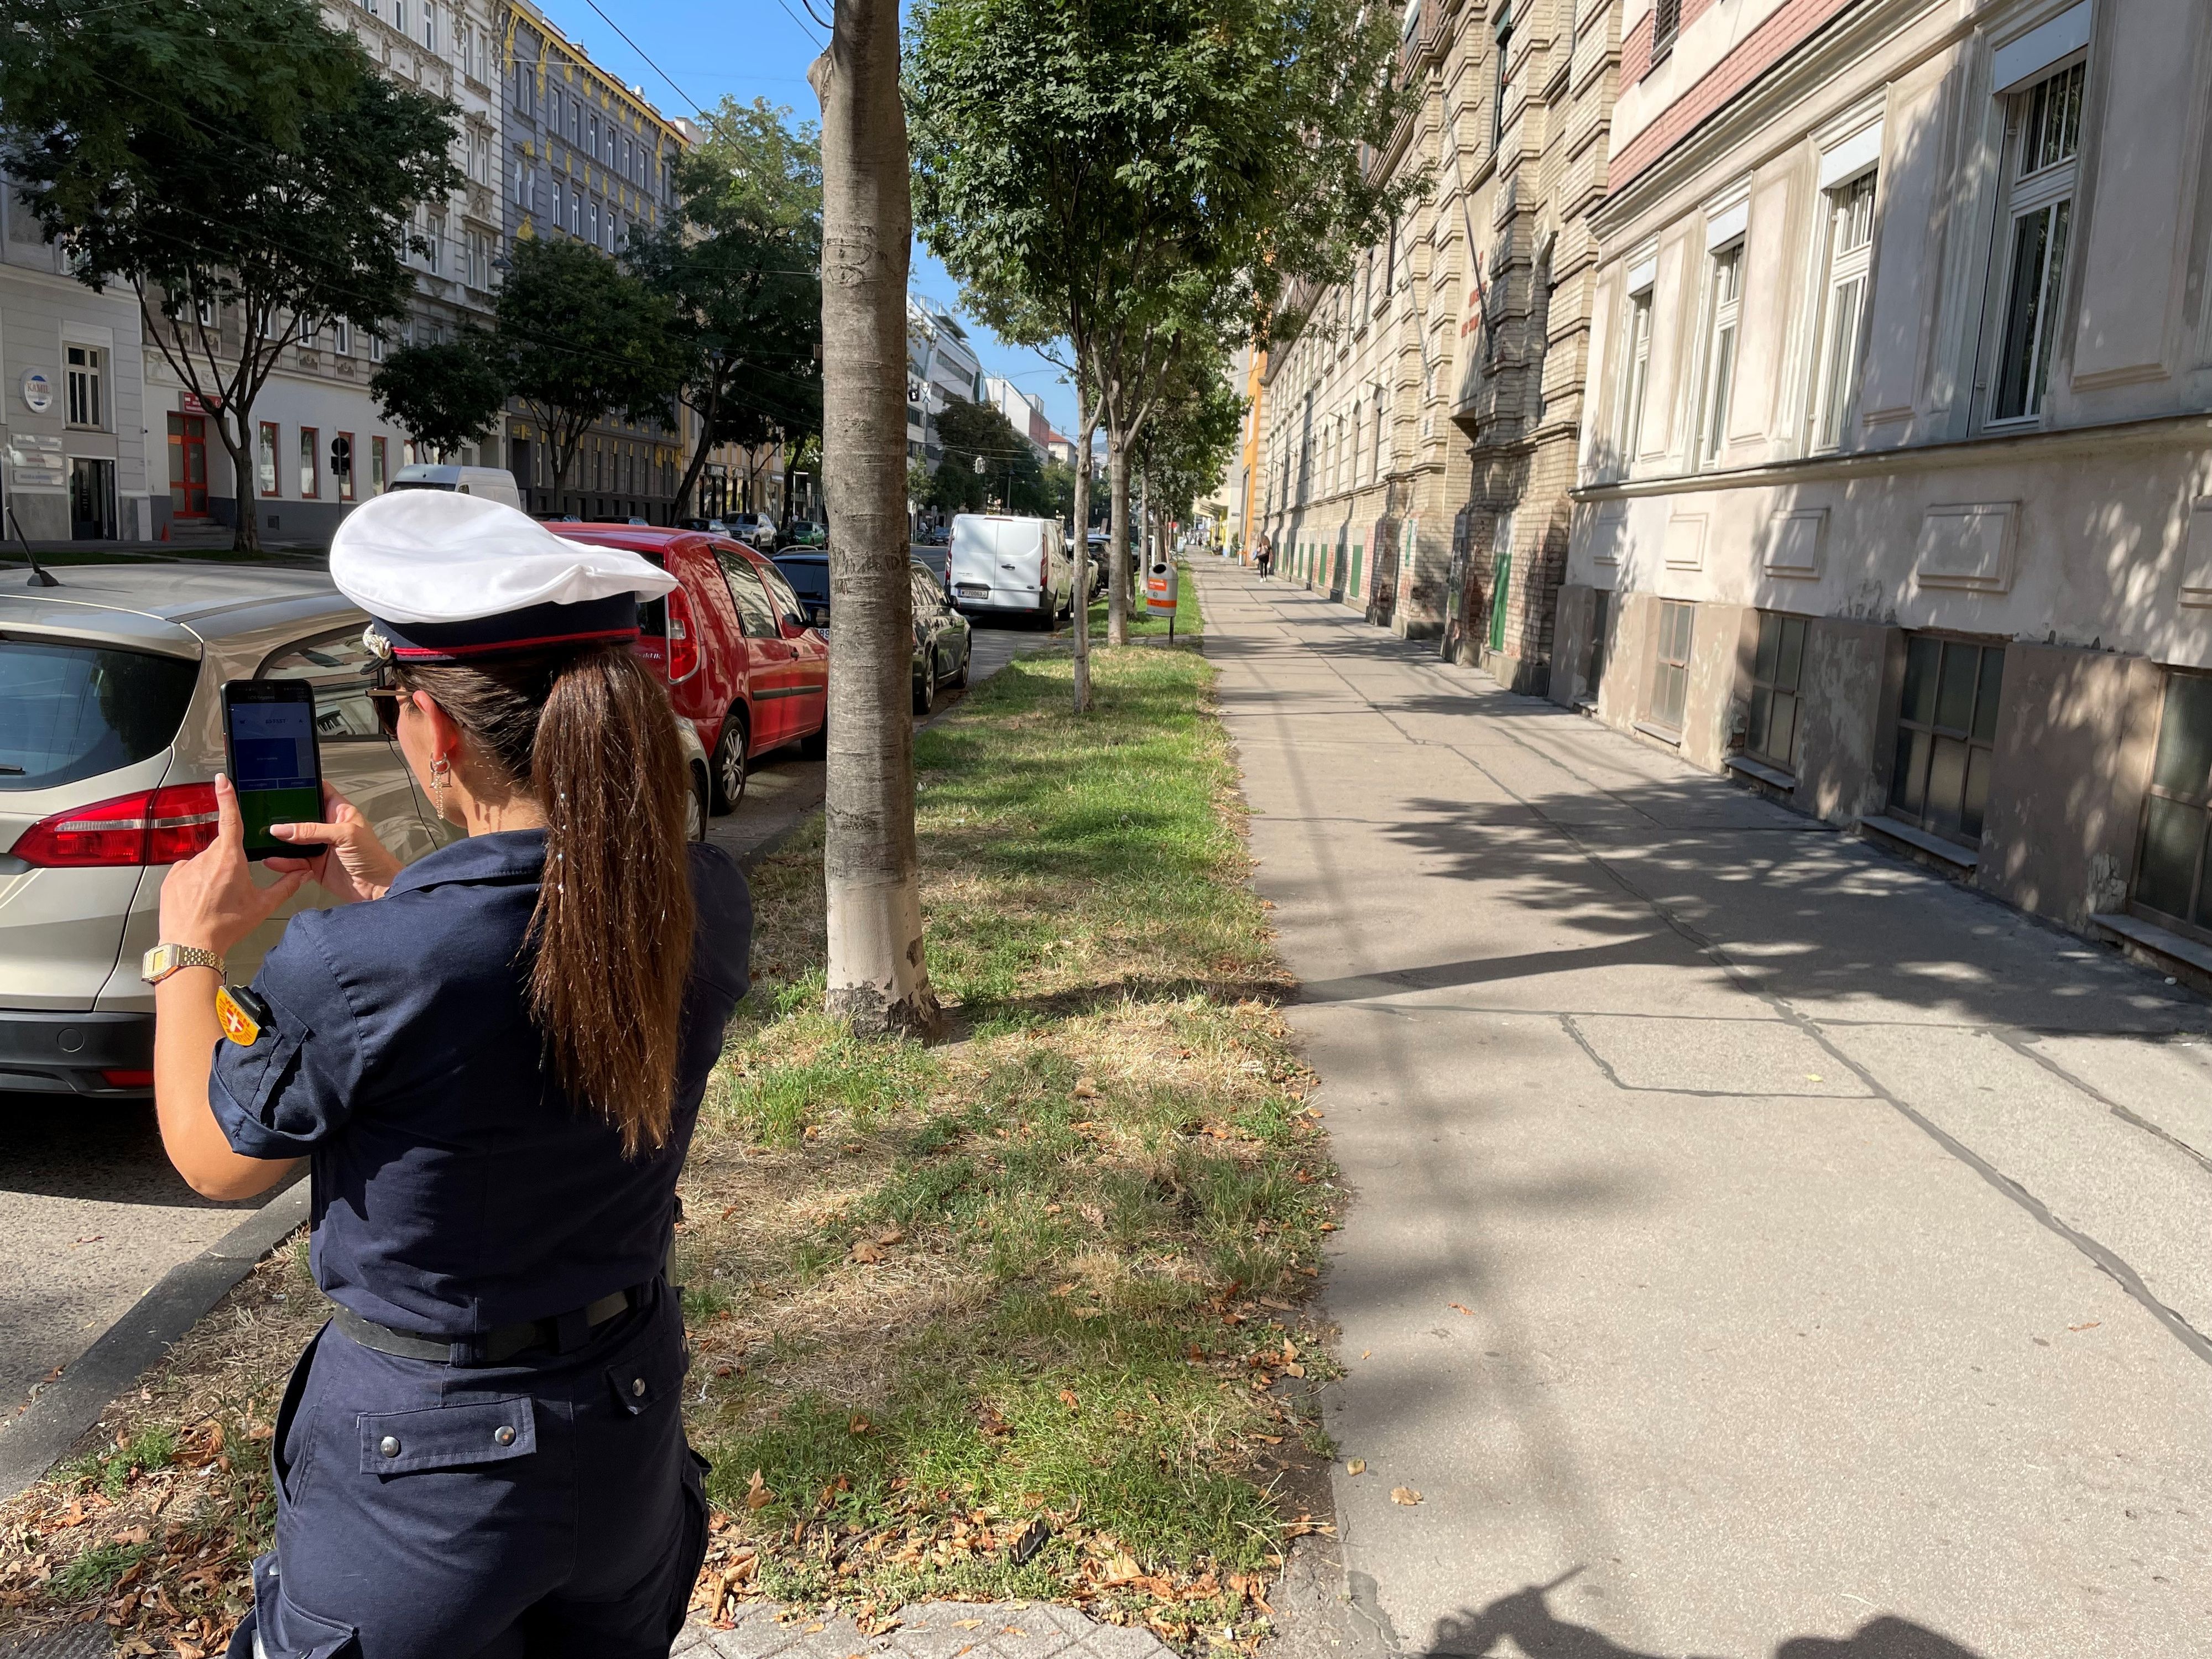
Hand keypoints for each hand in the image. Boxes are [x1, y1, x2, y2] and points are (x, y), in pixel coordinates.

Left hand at [160, 774, 308, 954]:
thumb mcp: (262, 906)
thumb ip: (285, 886)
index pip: (230, 820)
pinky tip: (199, 900)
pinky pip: (187, 872)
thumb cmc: (226, 926)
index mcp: (230, 859)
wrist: (192, 945)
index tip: (222, 780)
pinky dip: (194, 882)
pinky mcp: (171, 879)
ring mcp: (185, 868)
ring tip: (214, 900)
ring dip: (211, 874)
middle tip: (233, 889)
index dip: (227, 797)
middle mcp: (205, 858)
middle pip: (221, 849)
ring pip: (204, 862)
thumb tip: (302, 874)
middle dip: (229, 862)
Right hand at [266, 782, 402, 903]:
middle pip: (301, 817)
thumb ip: (313, 830)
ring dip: (280, 842)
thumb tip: (284, 829)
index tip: (283, 783)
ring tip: (264, 840)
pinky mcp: (314, 865)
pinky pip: (294, 861)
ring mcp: (320, 846)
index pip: (320, 791)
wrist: (378, 888)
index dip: (304, 786)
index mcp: (340, 812)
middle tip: (265, 816)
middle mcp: (328, 827)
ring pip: (293, 841)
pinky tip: (274, 860)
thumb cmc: (373, 857)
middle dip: (284, 818)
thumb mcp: (345, 835)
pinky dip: (283, 862)